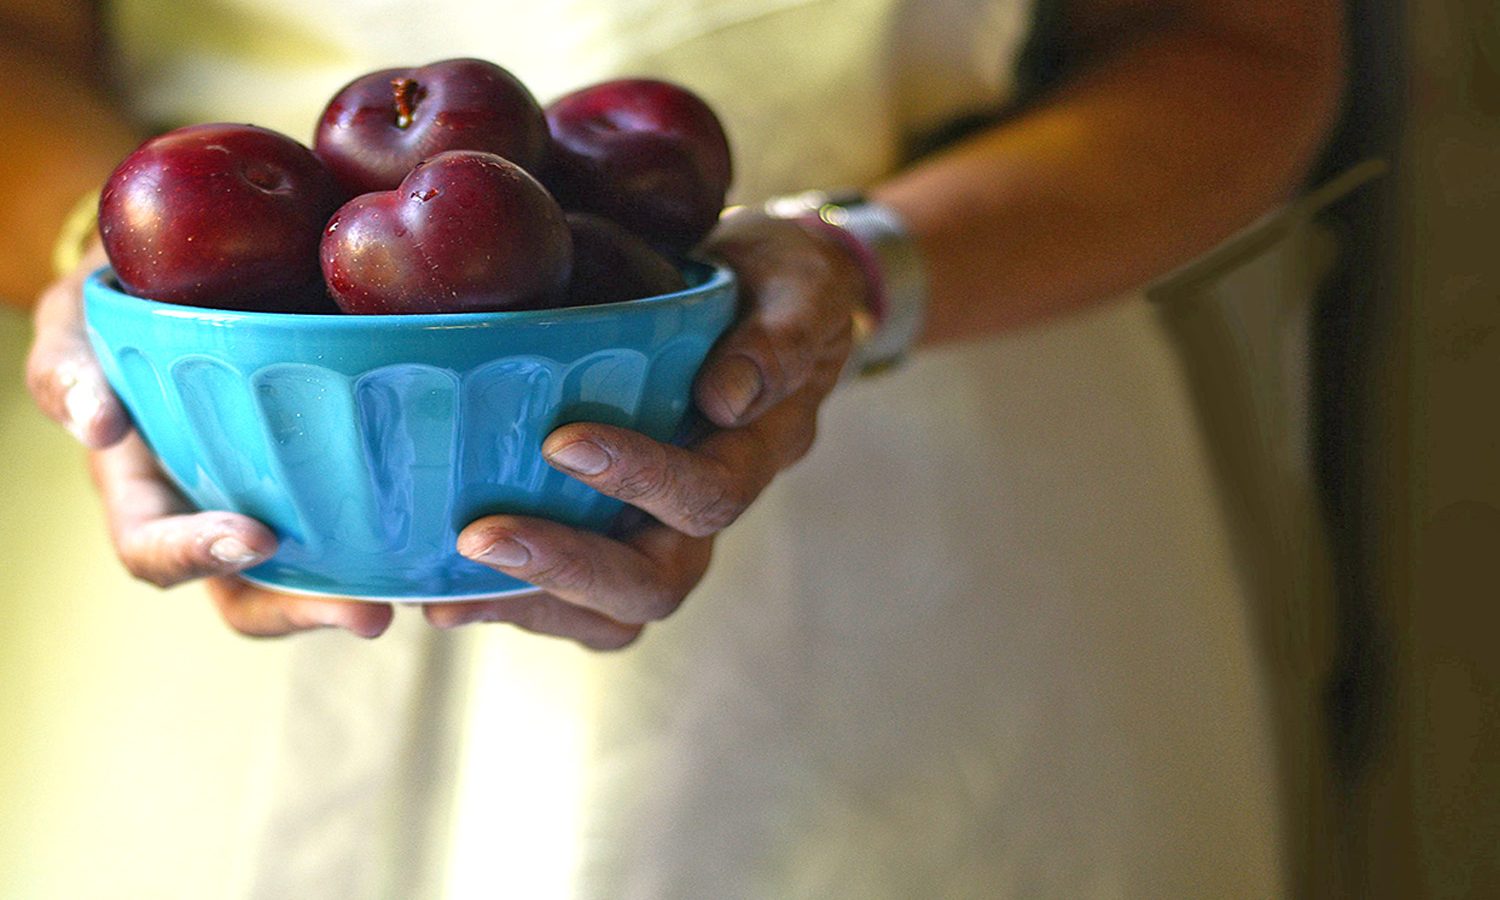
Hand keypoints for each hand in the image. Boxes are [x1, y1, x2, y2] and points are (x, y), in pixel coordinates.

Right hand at [26, 246, 392, 637]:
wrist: (195, 275)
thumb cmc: (123, 304)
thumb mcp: (77, 324)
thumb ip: (71, 372)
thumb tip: (96, 428)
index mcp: (145, 495)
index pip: (156, 553)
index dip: (199, 555)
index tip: (255, 537)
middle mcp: (212, 515)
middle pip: (249, 595)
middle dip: (303, 611)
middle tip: (370, 614)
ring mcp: (276, 504)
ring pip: (315, 574)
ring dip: (361, 591)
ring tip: (418, 598)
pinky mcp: (333, 480)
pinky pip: (362, 522)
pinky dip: (399, 538)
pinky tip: (449, 535)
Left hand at [426, 212, 862, 646]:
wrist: (772, 300)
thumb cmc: (783, 284)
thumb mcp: (801, 284)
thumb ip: (778, 336)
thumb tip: (724, 399)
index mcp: (758, 452)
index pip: (709, 492)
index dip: (640, 477)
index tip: (562, 440)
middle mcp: (708, 508)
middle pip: (656, 582)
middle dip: (567, 566)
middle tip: (478, 538)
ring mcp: (661, 527)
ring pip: (613, 611)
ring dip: (529, 603)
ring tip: (442, 593)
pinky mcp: (616, 528)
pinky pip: (574, 598)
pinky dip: (511, 600)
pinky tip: (441, 585)